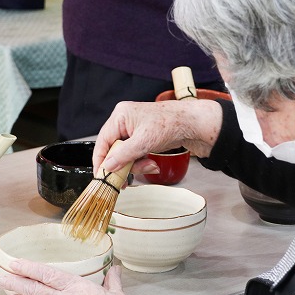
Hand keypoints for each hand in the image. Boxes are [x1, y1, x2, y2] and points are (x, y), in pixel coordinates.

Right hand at [93, 99, 222, 173]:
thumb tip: (107, 166)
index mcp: (121, 116)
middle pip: (114, 150)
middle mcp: (125, 122)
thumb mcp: (144, 142)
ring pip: (125, 155)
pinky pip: (135, 155)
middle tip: (127, 179)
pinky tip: (152, 165)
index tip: (101, 176)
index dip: (101, 160)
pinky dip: (142, 162)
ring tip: (149, 166)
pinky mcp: (143, 139)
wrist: (193, 125)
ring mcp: (134, 131)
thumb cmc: (171, 124)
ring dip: (136, 165)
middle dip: (124, 165)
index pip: (103, 141)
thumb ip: (123, 155)